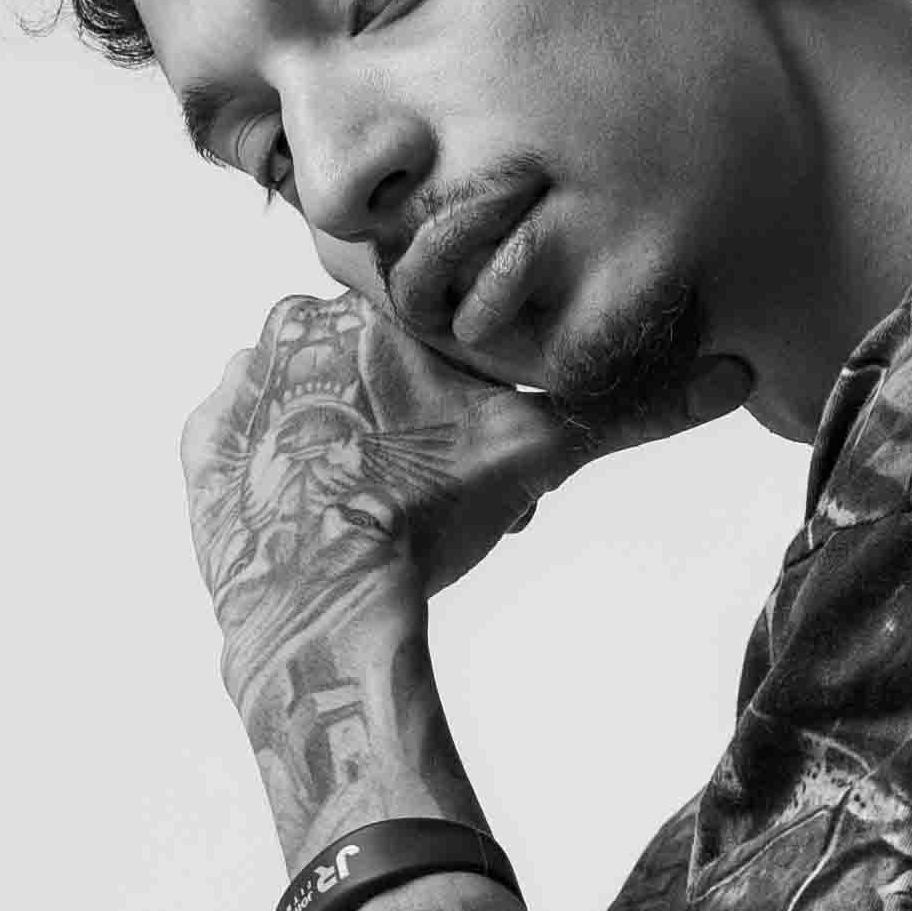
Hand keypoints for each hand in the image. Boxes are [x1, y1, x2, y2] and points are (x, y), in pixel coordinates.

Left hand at [183, 283, 617, 682]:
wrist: (320, 603)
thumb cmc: (425, 516)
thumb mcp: (535, 452)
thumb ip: (616, 411)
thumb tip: (710, 378)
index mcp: (374, 307)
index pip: (431, 335)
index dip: (466, 397)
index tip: (477, 450)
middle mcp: (295, 325)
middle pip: (368, 368)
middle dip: (408, 421)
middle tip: (435, 493)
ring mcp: (239, 385)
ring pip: (311, 401)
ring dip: (343, 438)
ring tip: (373, 508)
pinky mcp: (201, 445)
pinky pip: (252, 440)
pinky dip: (285, 467)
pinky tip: (317, 507)